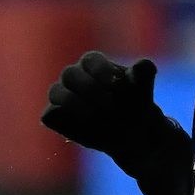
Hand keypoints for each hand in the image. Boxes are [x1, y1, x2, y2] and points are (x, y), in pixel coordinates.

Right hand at [41, 51, 171, 167]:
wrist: (131, 133)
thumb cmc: (134, 105)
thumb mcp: (143, 90)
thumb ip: (144, 75)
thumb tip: (143, 65)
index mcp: (93, 63)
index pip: (90, 60)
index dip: (102, 71)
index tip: (116, 85)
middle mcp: (74, 76)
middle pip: (70, 74)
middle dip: (89, 89)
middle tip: (110, 106)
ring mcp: (61, 95)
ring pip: (56, 93)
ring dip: (76, 105)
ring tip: (97, 118)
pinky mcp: (55, 116)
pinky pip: (51, 115)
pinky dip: (66, 121)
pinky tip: (86, 129)